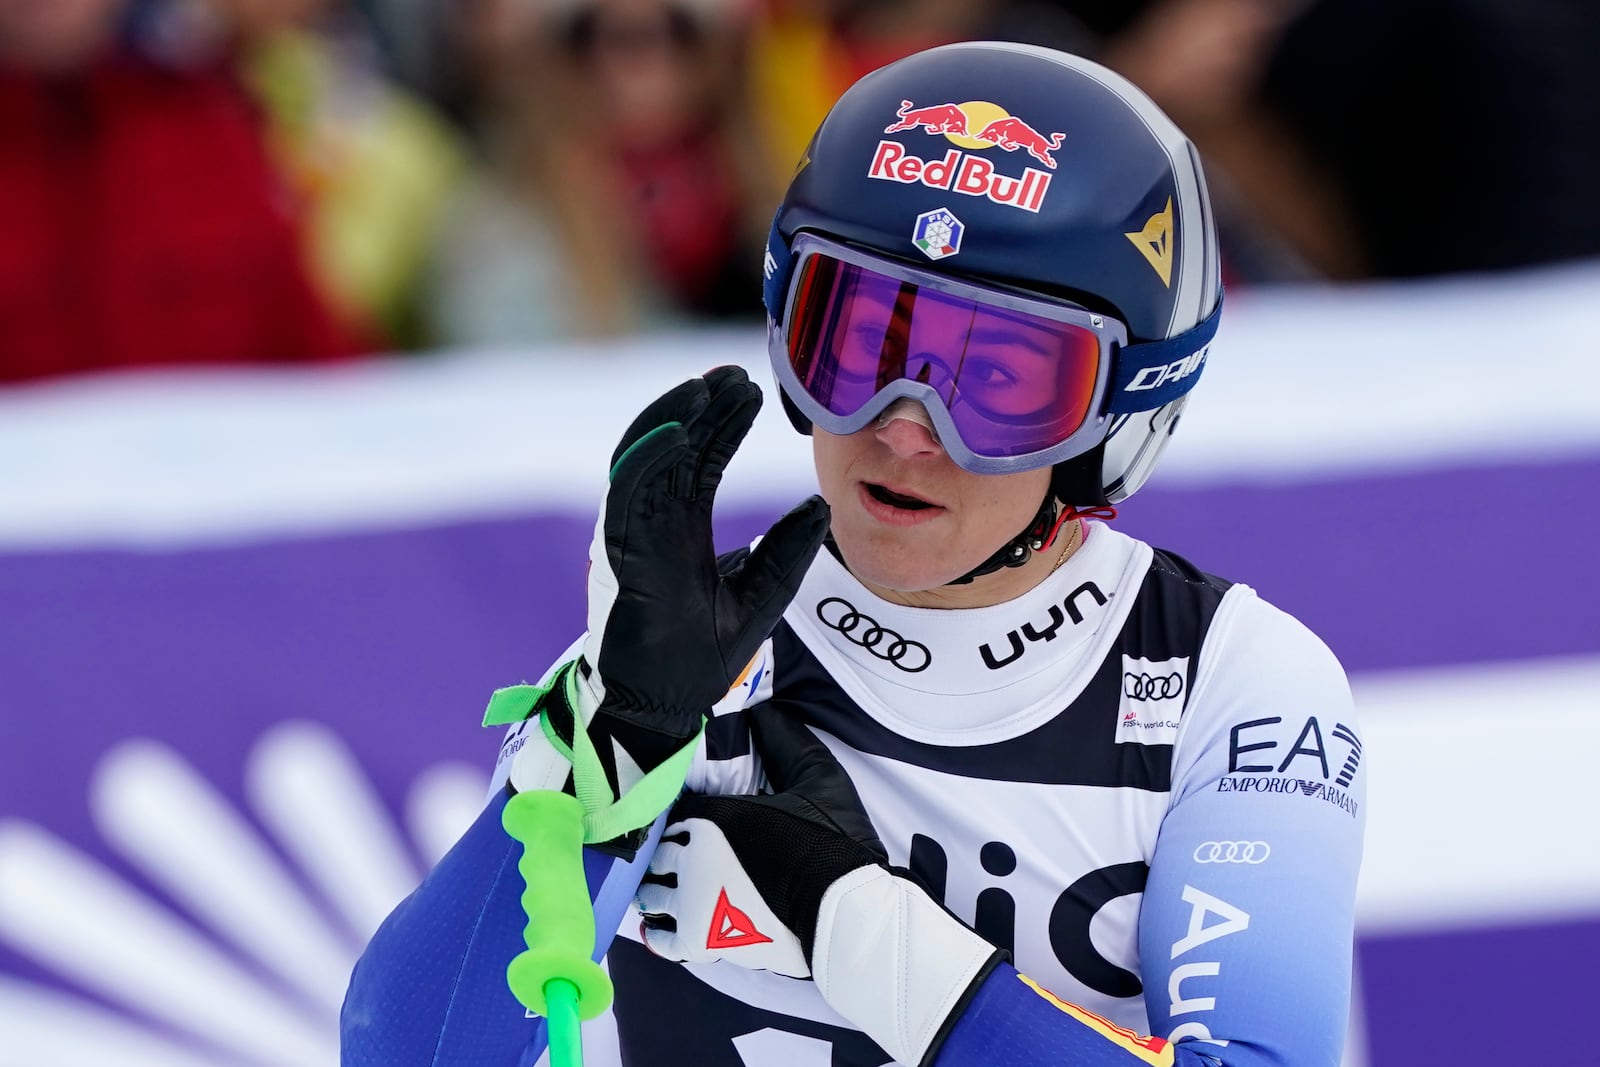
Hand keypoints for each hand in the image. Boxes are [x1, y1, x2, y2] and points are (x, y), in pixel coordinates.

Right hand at [580, 366, 830, 763]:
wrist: (664, 706)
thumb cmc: (699, 658)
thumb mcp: (762, 596)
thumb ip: (786, 552)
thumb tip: (822, 508)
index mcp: (681, 529)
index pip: (702, 462)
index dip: (723, 424)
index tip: (752, 392)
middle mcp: (654, 523)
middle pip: (676, 449)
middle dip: (704, 407)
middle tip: (737, 372)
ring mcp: (634, 533)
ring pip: (647, 458)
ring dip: (673, 418)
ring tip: (706, 385)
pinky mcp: (619, 551)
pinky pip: (629, 494)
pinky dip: (649, 458)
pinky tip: (680, 430)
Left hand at [636, 708, 1000, 1066]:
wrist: (842, 908)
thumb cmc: (829, 841)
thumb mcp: (816, 776)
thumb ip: (786, 740)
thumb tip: (763, 711)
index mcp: (712, 815)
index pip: (677, 804)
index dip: (680, 807)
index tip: (687, 810)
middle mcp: (690, 855)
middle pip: (659, 847)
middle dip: (664, 846)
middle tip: (675, 849)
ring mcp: (691, 901)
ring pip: (652, 889)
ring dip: (655, 884)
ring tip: (662, 885)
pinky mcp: (700, 942)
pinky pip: (662, 937)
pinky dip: (655, 929)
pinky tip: (655, 924)